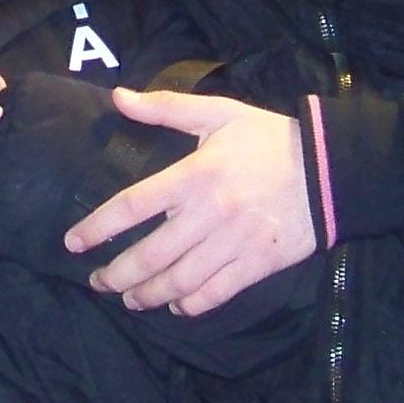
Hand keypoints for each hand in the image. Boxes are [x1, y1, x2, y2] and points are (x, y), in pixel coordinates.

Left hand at [65, 88, 316, 315]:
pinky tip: (176, 305)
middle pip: (150, 255)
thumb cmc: (269, 139)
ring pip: (179, 281)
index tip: (74, 243)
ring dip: (147, 295)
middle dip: (116, 275)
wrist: (330, 169)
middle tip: (99, 282)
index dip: (97, 227)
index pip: (132, 205)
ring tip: (130, 298)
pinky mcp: (257, 265)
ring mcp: (233, 244)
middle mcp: (208, 214)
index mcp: (194, 175)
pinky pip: (215, 294)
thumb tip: (119, 97)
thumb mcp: (218, 113)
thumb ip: (166, 107)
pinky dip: (190, 305)